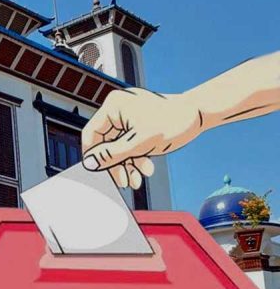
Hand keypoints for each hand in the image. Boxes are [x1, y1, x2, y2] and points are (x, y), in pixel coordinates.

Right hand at [81, 88, 202, 188]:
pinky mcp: (137, 124)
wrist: (199, 114)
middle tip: (123, 181)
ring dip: (127, 164)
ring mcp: (127, 117)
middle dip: (116, 164)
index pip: (92, 134)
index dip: (94, 156)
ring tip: (137, 180)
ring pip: (118, 146)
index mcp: (113, 106)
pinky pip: (129, 144)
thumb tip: (90, 163)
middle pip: (106, 143)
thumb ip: (113, 154)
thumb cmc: (174, 121)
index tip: (100, 172)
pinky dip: (136, 157)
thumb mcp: (140, 143)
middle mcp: (117, 109)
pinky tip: (145, 169)